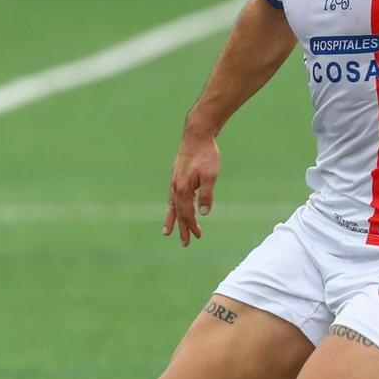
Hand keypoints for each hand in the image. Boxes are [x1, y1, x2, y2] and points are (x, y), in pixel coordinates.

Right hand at [162, 130, 220, 245]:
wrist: (197, 135)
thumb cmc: (206, 154)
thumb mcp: (211, 175)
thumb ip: (206, 194)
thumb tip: (203, 213)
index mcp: (183, 188)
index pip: (187, 213)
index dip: (192, 226)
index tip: (198, 236)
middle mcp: (175, 187)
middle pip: (178, 213)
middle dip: (182, 228)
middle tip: (185, 243)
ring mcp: (174, 181)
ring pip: (172, 205)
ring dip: (172, 219)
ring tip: (168, 232)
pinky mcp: (176, 176)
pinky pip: (172, 197)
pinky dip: (172, 206)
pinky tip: (173, 209)